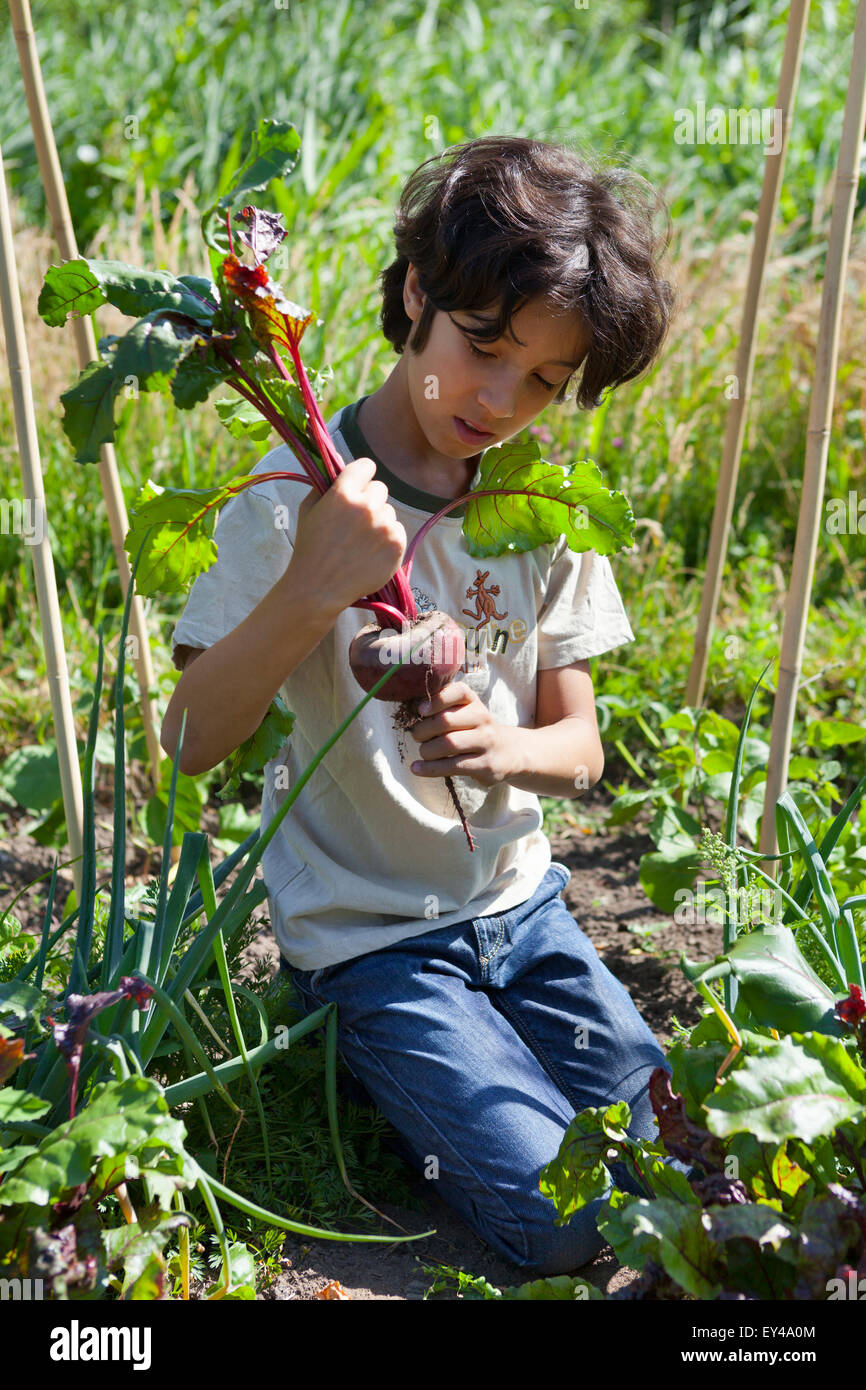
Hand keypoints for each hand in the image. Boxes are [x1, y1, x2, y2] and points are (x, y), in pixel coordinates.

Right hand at [289, 458, 406, 610]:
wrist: (319, 588)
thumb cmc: (311, 547)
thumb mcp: (308, 509)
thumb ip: (325, 482)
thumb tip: (339, 458)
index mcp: (342, 493)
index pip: (366, 466)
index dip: (361, 475)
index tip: (358, 485)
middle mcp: (366, 506)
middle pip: (380, 488)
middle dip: (370, 500)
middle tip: (356, 522)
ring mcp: (384, 526)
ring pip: (389, 511)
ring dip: (379, 521)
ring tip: (360, 542)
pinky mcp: (396, 545)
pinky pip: (398, 530)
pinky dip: (388, 539)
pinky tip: (370, 552)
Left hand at [408, 681, 515, 787]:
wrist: (509, 753)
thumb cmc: (475, 731)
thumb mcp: (465, 714)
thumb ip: (443, 709)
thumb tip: (411, 715)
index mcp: (474, 702)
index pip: (459, 691)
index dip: (437, 699)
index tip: (421, 710)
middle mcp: (483, 718)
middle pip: (446, 720)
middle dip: (423, 730)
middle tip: (417, 736)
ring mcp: (486, 742)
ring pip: (449, 744)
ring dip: (427, 750)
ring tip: (423, 753)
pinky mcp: (485, 764)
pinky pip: (453, 766)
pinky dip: (430, 768)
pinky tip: (417, 768)